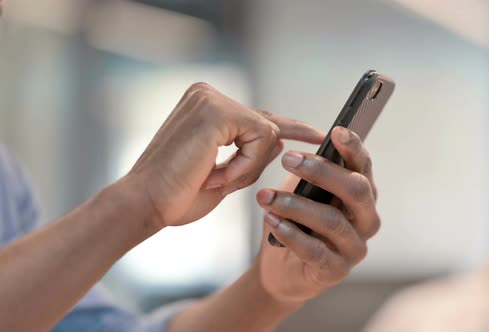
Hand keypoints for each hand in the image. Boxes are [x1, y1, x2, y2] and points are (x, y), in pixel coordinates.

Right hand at [126, 83, 323, 227]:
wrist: (145, 204)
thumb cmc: (177, 195)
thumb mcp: (225, 174)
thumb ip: (251, 155)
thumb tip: (280, 140)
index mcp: (205, 106)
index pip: (256, 116)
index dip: (289, 127)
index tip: (316, 133)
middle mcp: (207, 95)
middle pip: (266, 122)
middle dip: (273, 149)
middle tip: (301, 146)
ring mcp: (211, 99)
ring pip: (267, 132)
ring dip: (249, 167)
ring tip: (216, 179)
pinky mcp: (216, 111)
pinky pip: (261, 138)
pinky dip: (246, 165)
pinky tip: (217, 175)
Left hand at [255, 126, 379, 303]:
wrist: (281, 269)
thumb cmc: (296, 222)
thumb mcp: (303, 191)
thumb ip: (310, 174)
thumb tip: (299, 151)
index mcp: (362, 195)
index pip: (364, 167)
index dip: (354, 148)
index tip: (337, 131)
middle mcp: (366, 220)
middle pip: (357, 190)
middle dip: (322, 172)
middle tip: (288, 159)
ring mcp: (354, 247)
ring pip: (332, 221)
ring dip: (295, 205)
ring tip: (266, 196)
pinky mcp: (335, 271)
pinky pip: (315, 251)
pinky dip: (291, 234)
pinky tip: (272, 221)